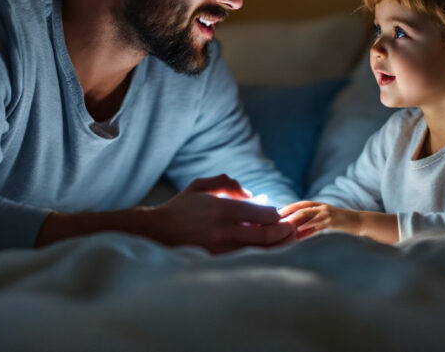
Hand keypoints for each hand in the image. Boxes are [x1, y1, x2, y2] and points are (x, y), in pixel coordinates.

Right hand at [150, 175, 293, 252]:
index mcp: (221, 209)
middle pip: (266, 236)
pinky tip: (262, 250)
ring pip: (259, 251)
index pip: (262, 214)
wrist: (157, 232)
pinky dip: (258, 255)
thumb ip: (227, 183)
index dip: (274, 213)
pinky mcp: (217, 261)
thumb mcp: (200, 186)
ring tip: (281, 240)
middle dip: (282, 231)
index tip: (275, 212)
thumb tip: (250, 194)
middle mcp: (222, 231)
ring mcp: (220, 249)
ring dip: (274, 246)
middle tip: (287, 228)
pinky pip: (246, 260)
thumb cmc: (181, 207)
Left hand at [279, 200, 361, 238]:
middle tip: (277, 220)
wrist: (359, 222)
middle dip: (289, 213)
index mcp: (320, 205)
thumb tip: (298, 233)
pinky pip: (317, 224)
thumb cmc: (341, 224)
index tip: (278, 213)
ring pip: (307, 215)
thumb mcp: (326, 221)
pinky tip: (299, 234)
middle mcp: (322, 207)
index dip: (289, 208)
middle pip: (302, 208)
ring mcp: (327, 213)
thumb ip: (312, 225)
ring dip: (295, 221)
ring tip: (285, 227)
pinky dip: (307, 229)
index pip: (301, 204)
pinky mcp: (332, 221)